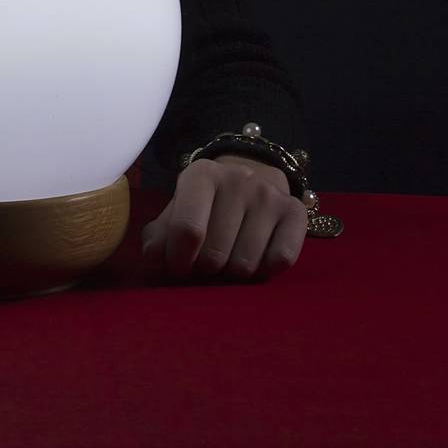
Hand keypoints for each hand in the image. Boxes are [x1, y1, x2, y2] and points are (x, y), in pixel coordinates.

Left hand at [140, 155, 307, 282]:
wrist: (252, 179)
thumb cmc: (207, 203)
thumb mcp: (179, 210)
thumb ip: (160, 234)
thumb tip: (151, 256)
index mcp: (201, 174)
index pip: (187, 230)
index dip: (178, 261)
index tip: (178, 268)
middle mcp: (238, 178)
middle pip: (215, 254)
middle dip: (205, 269)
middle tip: (205, 263)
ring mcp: (269, 195)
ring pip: (245, 265)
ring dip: (233, 273)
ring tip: (228, 258)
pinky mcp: (295, 212)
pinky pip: (280, 261)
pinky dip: (265, 271)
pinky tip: (256, 258)